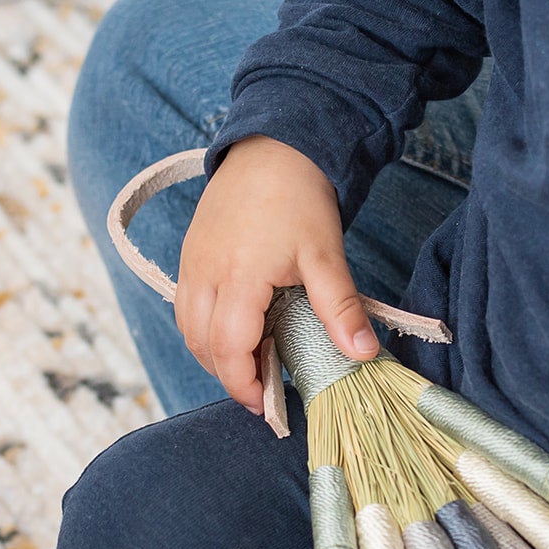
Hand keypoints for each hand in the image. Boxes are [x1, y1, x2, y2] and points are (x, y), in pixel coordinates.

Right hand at [175, 133, 377, 414]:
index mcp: (237, 278)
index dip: (243, 384)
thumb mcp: (326, 254)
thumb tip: (362, 354)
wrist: (273, 144)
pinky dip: (204, 328)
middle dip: (228, 375)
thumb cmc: (298, 196)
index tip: (265, 404)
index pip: (228, 349)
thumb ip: (341, 307)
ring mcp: (191, 262)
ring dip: (213, 353)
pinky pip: (185, 305)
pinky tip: (237, 328)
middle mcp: (204, 273)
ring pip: (188, 327)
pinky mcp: (190, 253)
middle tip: (263, 388)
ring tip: (251, 362)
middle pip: (201, 345)